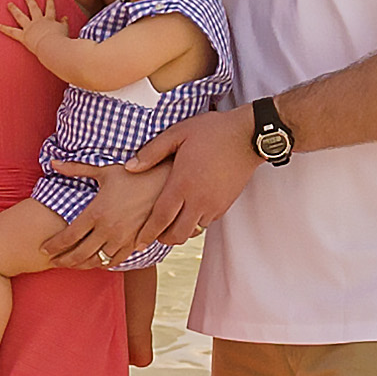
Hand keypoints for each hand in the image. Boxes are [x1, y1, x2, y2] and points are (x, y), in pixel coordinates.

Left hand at [1, 0, 66, 44]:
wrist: (52, 47)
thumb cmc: (61, 40)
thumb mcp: (65, 30)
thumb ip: (64, 23)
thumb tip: (65, 17)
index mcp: (49, 19)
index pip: (50, 8)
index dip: (49, 0)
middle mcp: (38, 21)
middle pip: (33, 8)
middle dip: (29, 0)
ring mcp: (30, 27)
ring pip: (20, 16)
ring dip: (14, 9)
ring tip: (9, 4)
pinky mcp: (23, 36)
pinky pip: (12, 32)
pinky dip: (5, 29)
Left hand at [69, 109, 251, 265]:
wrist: (247, 136)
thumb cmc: (211, 131)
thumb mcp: (177, 134)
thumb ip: (152, 152)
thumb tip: (129, 167)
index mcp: (182, 184)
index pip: (160, 219)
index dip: (147, 234)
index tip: (137, 244)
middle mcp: (198, 199)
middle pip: (177, 234)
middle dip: (162, 239)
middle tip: (153, 234)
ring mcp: (214, 204)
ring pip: (193, 231)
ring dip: (179, 231)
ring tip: (170, 223)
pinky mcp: (225, 204)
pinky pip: (206, 222)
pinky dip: (195, 222)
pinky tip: (189, 211)